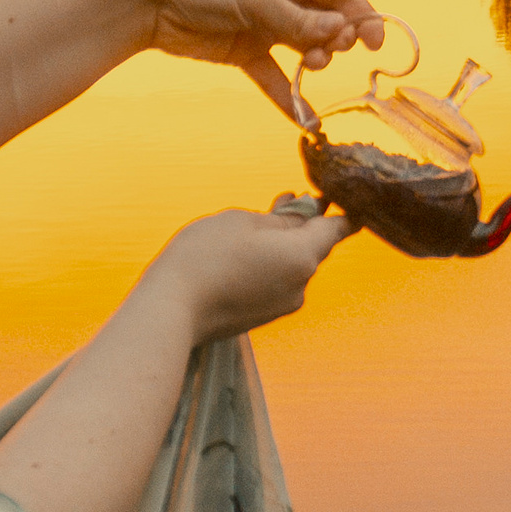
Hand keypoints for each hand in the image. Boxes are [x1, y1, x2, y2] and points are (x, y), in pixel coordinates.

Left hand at [124, 0, 382, 120]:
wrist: (143, 0)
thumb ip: (296, 20)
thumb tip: (341, 35)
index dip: (360, 14)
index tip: (375, 43)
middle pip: (325, 19)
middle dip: (335, 38)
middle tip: (329, 51)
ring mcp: (263, 22)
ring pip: (304, 46)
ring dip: (314, 60)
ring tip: (311, 65)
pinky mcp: (243, 50)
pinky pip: (274, 75)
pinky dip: (288, 95)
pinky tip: (305, 120)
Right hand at [147, 202, 353, 344]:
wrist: (171, 308)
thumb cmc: (206, 256)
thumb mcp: (243, 221)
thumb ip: (281, 218)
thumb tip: (304, 215)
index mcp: (302, 256)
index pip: (339, 229)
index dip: (339, 209)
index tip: (334, 195)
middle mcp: (301, 285)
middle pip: (314, 247)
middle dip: (301, 224)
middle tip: (285, 200)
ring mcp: (282, 304)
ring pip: (292, 265)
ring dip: (281, 244)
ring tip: (254, 224)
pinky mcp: (263, 316)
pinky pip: (276, 282)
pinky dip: (268, 265)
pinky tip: (243, 253)